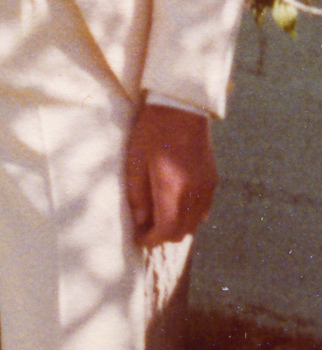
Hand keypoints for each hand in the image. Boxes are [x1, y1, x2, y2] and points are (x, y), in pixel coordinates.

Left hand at [125, 101, 215, 247]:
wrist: (181, 109)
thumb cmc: (151, 134)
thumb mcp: (135, 164)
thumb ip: (138, 197)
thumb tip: (141, 223)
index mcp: (173, 188)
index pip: (166, 230)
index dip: (152, 240)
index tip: (139, 239)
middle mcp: (195, 192)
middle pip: (182, 231)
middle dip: (163, 236)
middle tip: (145, 230)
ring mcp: (207, 187)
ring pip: (195, 224)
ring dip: (177, 227)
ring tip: (158, 218)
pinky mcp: (213, 181)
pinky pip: (204, 210)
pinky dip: (189, 216)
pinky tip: (175, 206)